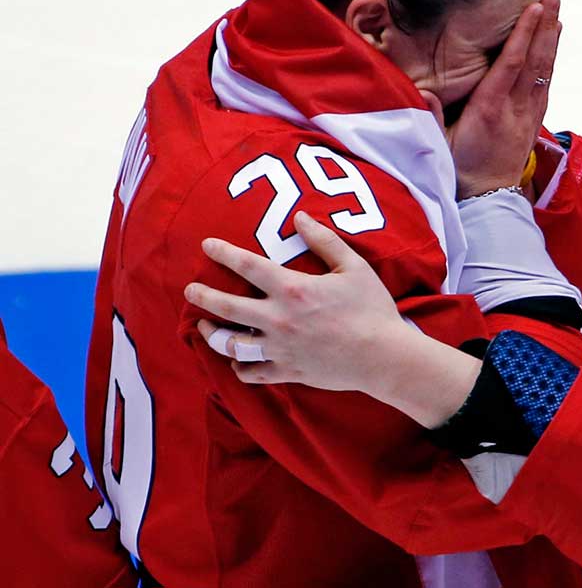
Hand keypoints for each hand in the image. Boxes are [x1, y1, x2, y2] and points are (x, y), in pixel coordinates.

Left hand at [186, 212, 412, 393]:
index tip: (207, 245)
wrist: (383, 357)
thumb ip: (324, 241)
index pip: (247, 266)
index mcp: (293, 289)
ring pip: (231, 344)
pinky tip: (235, 360)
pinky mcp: (287, 370)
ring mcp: (280, 348)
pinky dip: (239, 367)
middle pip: (226, 307)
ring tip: (204, 326)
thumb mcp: (354, 267)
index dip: (223, 253)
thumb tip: (300, 217)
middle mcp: (278, 319)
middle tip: (190, 290)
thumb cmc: (372, 309)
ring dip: (212, 334)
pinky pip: (252, 372)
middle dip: (202, 296)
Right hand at [448, 0, 559, 197]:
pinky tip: (554, 34)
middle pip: (536, 57)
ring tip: (558, 0)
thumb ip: (433, 117)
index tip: (535, 6)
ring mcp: (529, 111)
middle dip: (545, 21)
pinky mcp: (535, 116)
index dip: (525, 33)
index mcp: (491, 109)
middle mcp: (516, 107)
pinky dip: (550, 52)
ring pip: (545, 65)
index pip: (512, 64)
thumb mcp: (440, 146)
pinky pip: (546, 77)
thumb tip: (422, 91)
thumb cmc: (460, 169)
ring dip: (552, 32)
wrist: (489, 200)